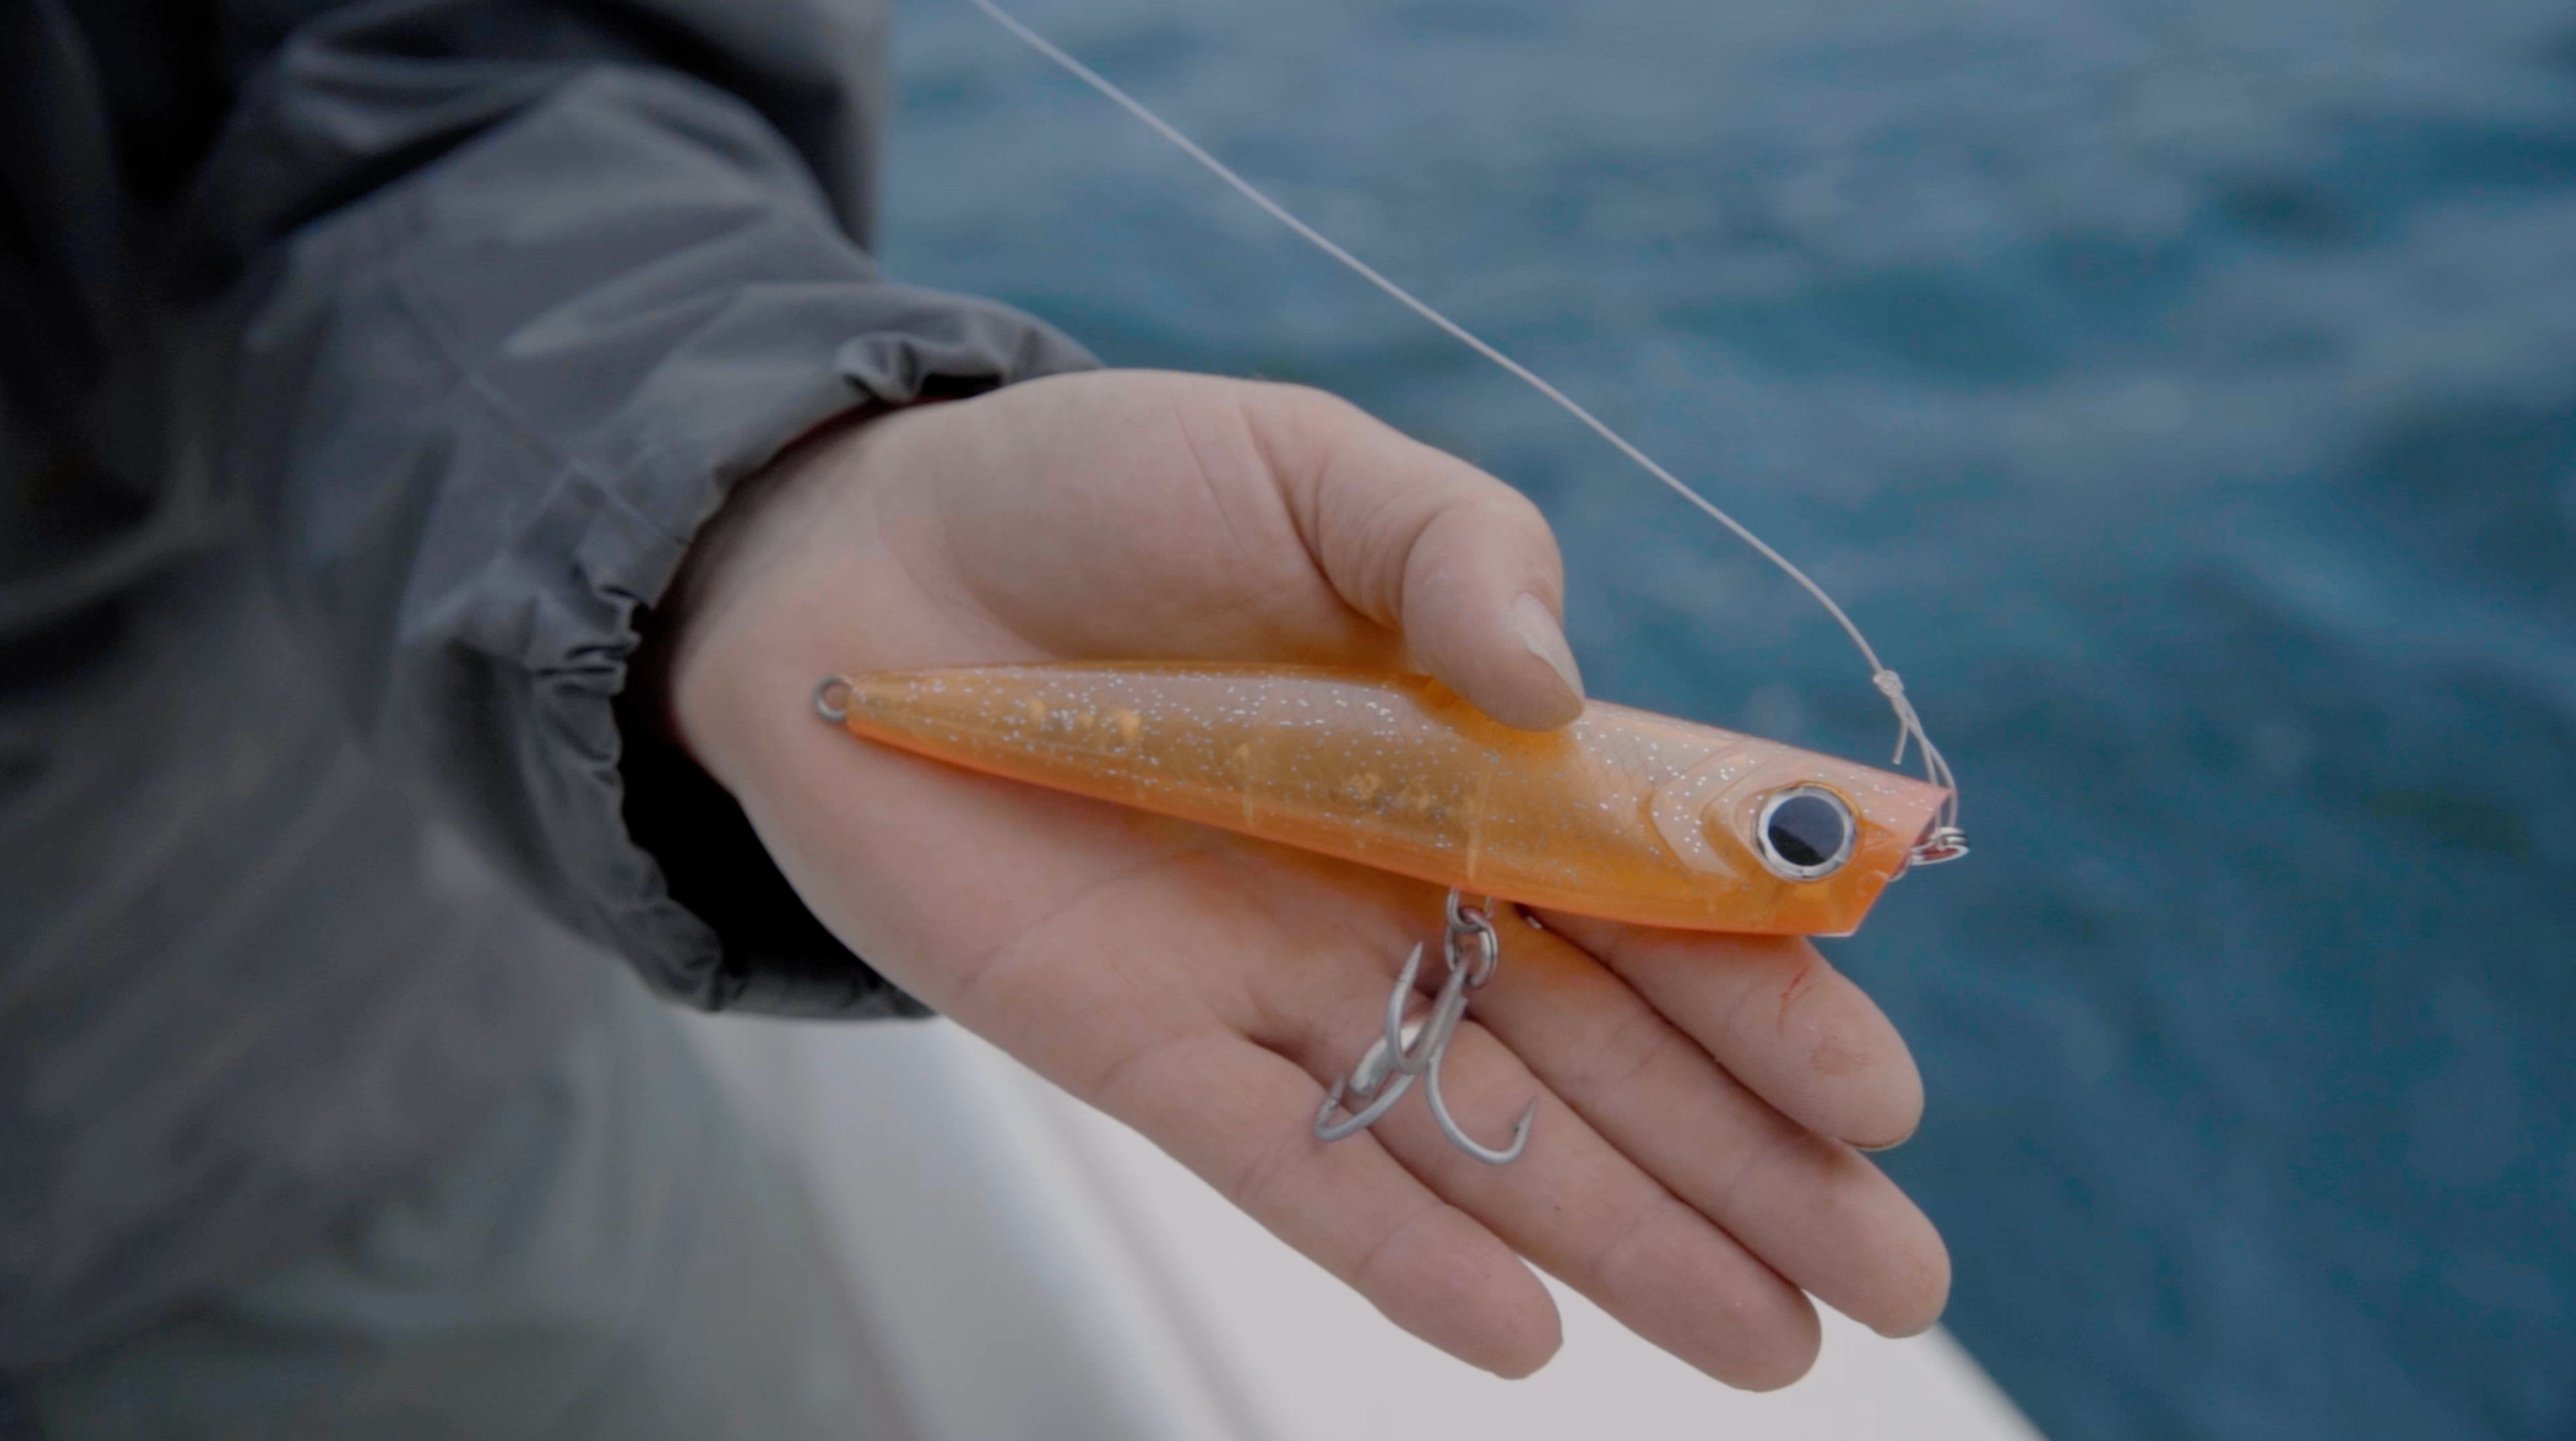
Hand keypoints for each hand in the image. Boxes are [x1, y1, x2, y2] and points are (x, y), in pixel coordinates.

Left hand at [664, 370, 1947, 1385]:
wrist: (861, 560)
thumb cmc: (1097, 493)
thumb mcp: (1305, 466)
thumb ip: (1455, 547)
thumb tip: (1561, 687)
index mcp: (1473, 760)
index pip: (1660, 899)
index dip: (1774, 996)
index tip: (1882, 1101)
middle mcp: (1401, 892)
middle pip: (1610, 1051)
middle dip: (1755, 1169)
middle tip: (1894, 1285)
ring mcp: (1277, 980)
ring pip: (1482, 1132)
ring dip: (1628, 1239)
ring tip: (1772, 1349)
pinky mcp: (1142, 1043)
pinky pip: (1286, 1164)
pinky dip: (1399, 1251)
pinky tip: (1527, 1336)